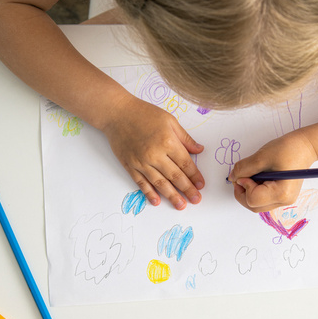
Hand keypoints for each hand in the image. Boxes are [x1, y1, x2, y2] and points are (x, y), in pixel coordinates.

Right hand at [101, 94, 204, 209]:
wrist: (116, 113)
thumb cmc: (144, 113)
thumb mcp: (169, 120)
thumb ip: (185, 138)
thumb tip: (199, 150)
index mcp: (168, 142)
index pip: (185, 164)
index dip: (195, 176)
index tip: (201, 185)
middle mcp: (155, 154)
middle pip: (175, 176)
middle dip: (187, 189)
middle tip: (196, 200)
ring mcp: (141, 162)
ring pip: (160, 183)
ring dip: (172, 196)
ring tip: (181, 205)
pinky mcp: (130, 166)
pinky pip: (141, 183)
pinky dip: (149, 193)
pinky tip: (157, 202)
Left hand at [228, 130, 317, 212]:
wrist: (306, 146)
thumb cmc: (289, 149)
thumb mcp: (262, 157)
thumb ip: (244, 169)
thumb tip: (233, 177)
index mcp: (282, 193)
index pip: (252, 200)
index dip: (243, 186)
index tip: (244, 174)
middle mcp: (284, 200)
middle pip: (253, 206)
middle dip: (243, 192)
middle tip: (242, 175)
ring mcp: (284, 200)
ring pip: (257, 204)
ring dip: (249, 191)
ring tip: (255, 174)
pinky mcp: (282, 196)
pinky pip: (263, 199)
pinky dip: (256, 190)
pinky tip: (260, 177)